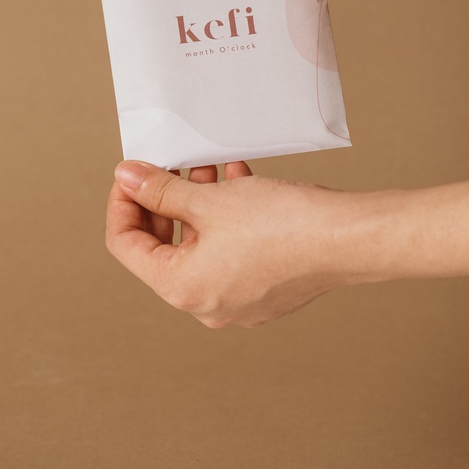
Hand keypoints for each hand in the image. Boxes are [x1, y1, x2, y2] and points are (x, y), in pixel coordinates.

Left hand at [105, 160, 468, 327]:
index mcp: (181, 288)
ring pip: (198, 245)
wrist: (345, 239)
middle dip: (164, 200)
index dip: (123, 201)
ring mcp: (235, 300)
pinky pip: (228, 251)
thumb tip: (127, 177)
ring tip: (209, 165)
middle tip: (169, 164)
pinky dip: (224, 218)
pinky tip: (237, 181)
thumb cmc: (281, 224)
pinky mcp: (262, 289)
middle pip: (161, 247)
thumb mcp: (210, 199)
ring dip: (197, 203)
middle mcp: (204, 304)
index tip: (132, 171)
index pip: (126, 245)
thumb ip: (161, 189)